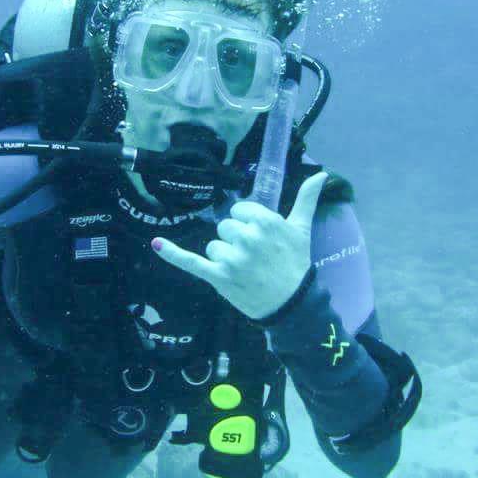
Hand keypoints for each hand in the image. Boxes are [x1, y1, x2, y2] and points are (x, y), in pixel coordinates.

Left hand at [151, 172, 327, 320]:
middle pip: (225, 227)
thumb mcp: (302, 229)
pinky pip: (190, 262)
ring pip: (214, 245)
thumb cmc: (296, 264)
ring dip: (224, 256)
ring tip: (245, 270)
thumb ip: (306, 199)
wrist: (293, 304)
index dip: (248, 224)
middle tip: (255, 257)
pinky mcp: (218, 277)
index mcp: (265, 221)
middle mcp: (247, 237)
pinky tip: (156, 243)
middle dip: (237, 240)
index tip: (261, 239)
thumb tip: (321, 174)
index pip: (240, 210)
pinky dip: (172, 254)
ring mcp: (231, 258)